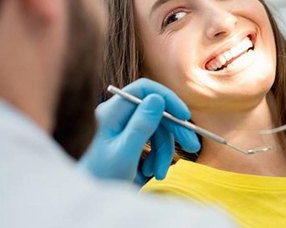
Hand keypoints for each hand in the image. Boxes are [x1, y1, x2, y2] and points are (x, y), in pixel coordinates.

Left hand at [79, 78, 199, 184]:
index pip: (144, 89)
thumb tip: (158, 98)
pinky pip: (153, 140)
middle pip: (155, 110)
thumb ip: (141, 126)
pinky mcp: (131, 137)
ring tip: (159, 174)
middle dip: (174, 130)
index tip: (184, 116)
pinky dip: (157, 156)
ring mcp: (125, 125)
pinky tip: (151, 173)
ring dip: (164, 151)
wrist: (92, 195)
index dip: (167, 98)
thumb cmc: (102, 177)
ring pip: (158, 128)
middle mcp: (118, 114)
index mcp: (112, 112)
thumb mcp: (125, 153)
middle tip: (193, 146)